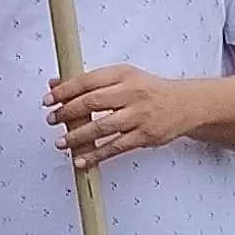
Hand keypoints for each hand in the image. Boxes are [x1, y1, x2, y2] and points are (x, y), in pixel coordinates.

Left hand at [47, 64, 200, 171]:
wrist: (185, 104)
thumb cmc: (149, 90)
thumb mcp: (123, 77)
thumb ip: (91, 81)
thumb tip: (56, 83)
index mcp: (123, 75)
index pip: (88, 81)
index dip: (65, 90)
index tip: (49, 99)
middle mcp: (131, 93)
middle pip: (92, 102)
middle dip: (67, 112)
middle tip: (52, 119)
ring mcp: (138, 116)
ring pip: (101, 127)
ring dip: (77, 136)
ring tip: (60, 142)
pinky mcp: (144, 136)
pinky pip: (115, 148)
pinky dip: (95, 155)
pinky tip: (80, 160)